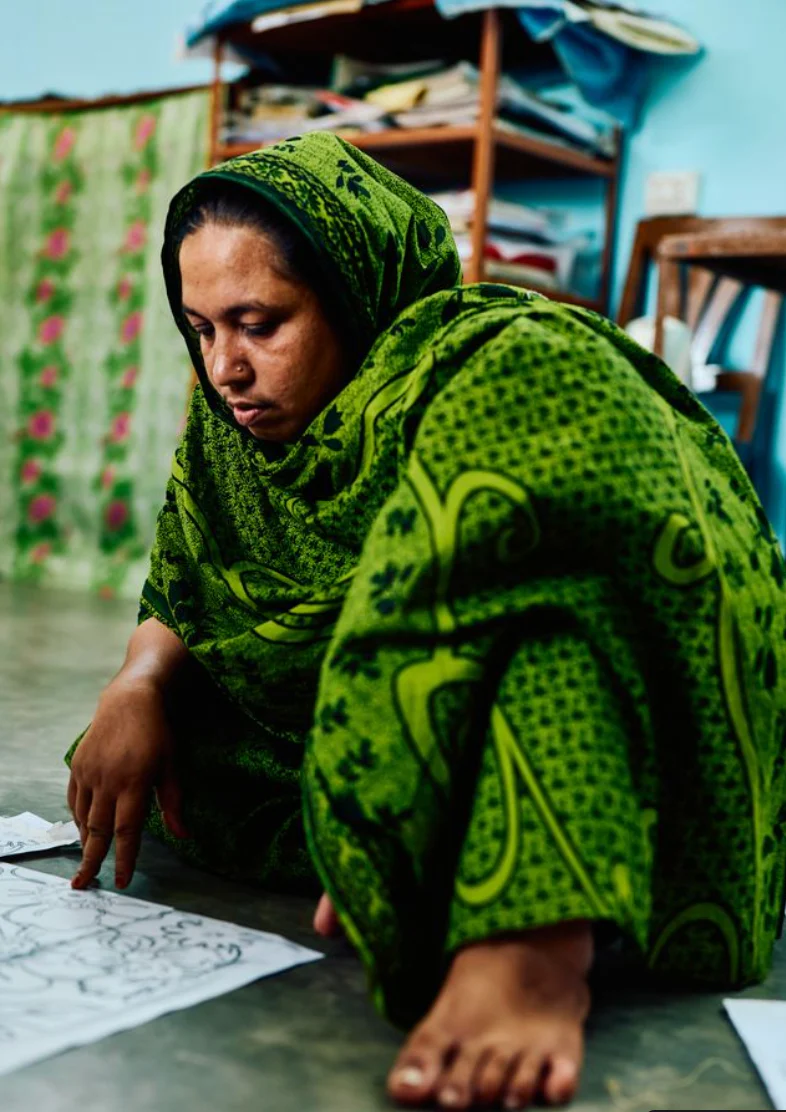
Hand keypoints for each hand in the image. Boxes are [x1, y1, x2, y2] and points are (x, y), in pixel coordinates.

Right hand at [67, 678, 186, 890]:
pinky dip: (78, 818)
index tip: (122, 880)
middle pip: (98, 831)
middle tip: (84, 884)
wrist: (129, 701)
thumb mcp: (172, 766)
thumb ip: (173, 803)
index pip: (127, 831)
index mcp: (134, 783)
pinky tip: (84, 829)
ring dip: (86, 841)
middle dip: (92, 860)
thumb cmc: (157, 733)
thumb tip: (183, 836)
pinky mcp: (78, 767)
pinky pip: (74, 801)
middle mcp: (108, 781)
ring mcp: (89, 774)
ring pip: (84, 818)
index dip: (125, 858)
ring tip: (88, 860)